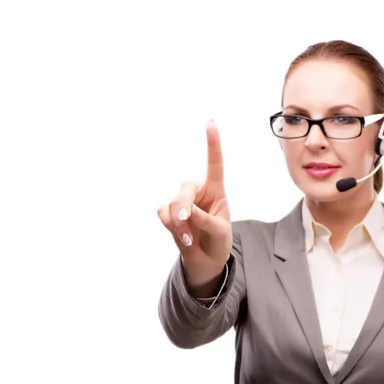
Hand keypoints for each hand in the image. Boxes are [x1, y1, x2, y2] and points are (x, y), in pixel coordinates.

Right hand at [157, 120, 231, 287]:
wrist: (206, 261)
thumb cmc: (218, 241)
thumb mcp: (220, 233)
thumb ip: (207, 221)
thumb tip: (188, 212)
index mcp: (216, 190)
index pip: (215, 164)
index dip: (212, 144)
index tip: (210, 122)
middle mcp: (198, 192)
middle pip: (185, 189)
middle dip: (184, 208)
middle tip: (187, 226)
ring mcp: (182, 202)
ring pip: (172, 203)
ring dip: (178, 224)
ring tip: (188, 239)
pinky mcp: (169, 213)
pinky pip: (162, 213)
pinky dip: (169, 226)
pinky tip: (180, 237)